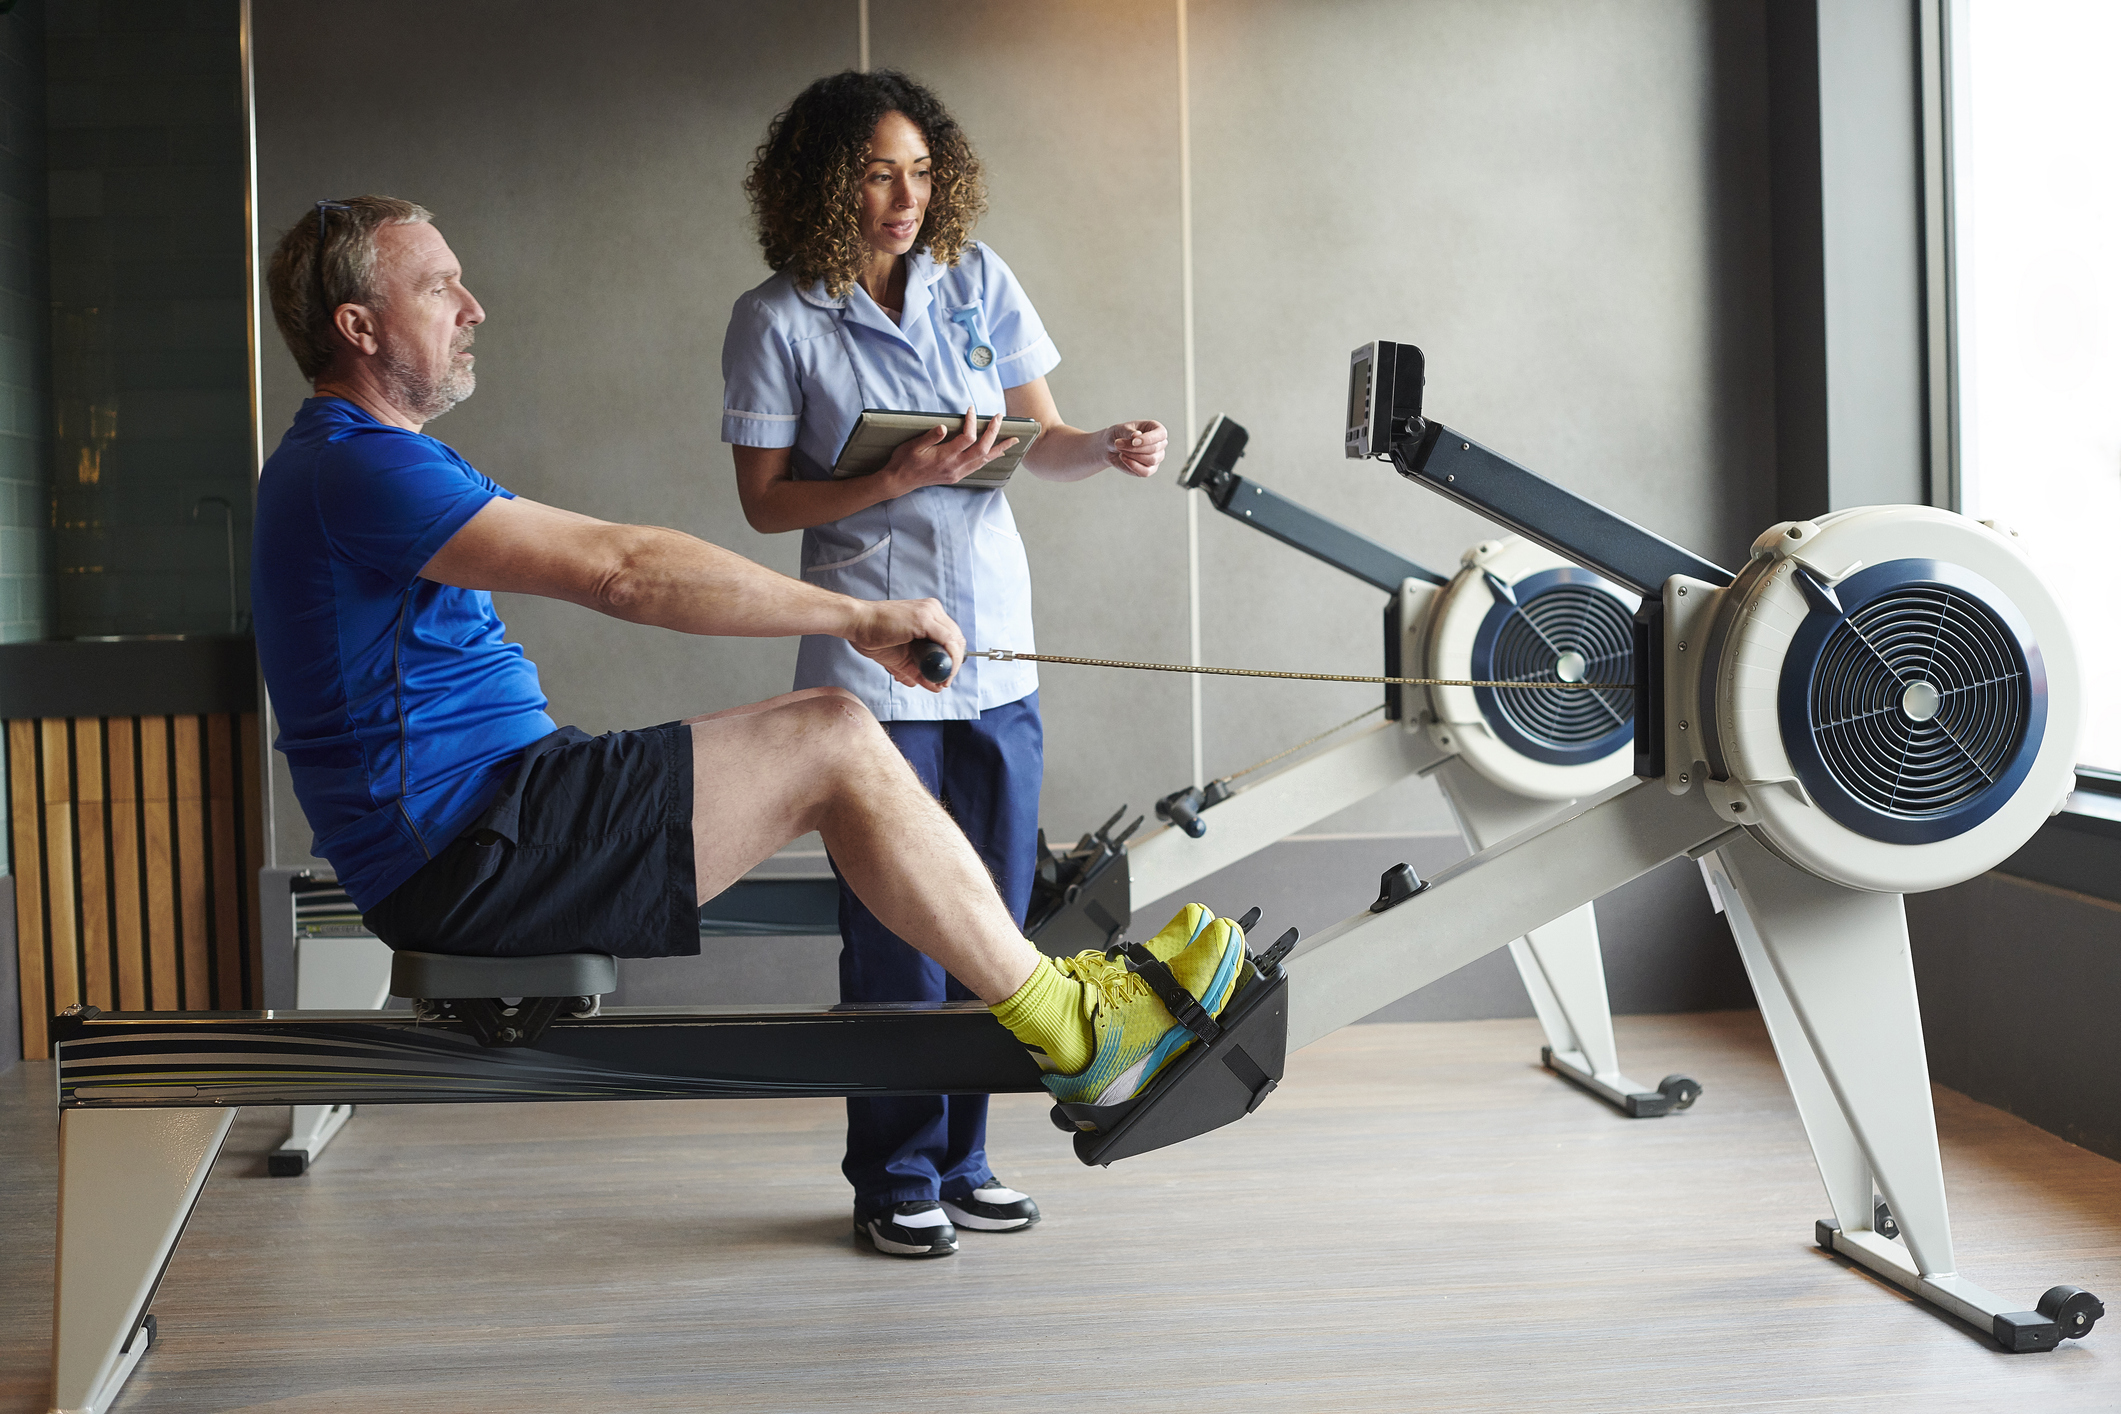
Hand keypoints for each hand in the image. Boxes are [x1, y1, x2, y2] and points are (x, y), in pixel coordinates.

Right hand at [847, 597, 964, 691]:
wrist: (856, 624)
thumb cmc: (873, 637)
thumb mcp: (902, 659)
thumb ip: (919, 671)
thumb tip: (936, 686)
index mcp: (929, 614)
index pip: (951, 637)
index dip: (952, 659)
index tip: (944, 677)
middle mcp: (933, 609)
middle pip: (957, 639)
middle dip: (954, 664)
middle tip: (944, 681)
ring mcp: (930, 612)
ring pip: (956, 641)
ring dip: (953, 665)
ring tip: (941, 680)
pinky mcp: (924, 619)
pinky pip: (948, 642)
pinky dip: (950, 660)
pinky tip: (942, 673)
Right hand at [880, 406, 1019, 493]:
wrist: (900, 481)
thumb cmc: (904, 461)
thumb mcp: (913, 446)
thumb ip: (930, 437)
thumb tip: (943, 427)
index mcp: (945, 457)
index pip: (967, 438)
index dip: (972, 422)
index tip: (971, 409)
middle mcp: (955, 467)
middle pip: (982, 450)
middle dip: (994, 433)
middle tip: (1000, 418)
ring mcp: (957, 473)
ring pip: (984, 461)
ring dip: (999, 449)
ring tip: (1012, 440)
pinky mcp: (956, 476)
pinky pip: (978, 467)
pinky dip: (989, 458)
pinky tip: (996, 453)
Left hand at [1103, 420, 1166, 476]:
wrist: (1111, 448)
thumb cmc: (1118, 435)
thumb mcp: (1120, 429)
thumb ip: (1128, 432)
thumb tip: (1137, 435)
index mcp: (1157, 429)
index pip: (1161, 434)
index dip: (1148, 439)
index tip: (1133, 441)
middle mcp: (1160, 443)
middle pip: (1154, 448)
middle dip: (1134, 448)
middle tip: (1118, 444)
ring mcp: (1157, 457)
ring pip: (1151, 460)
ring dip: (1133, 456)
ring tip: (1121, 450)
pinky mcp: (1150, 470)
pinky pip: (1146, 472)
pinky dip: (1133, 466)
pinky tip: (1123, 458)